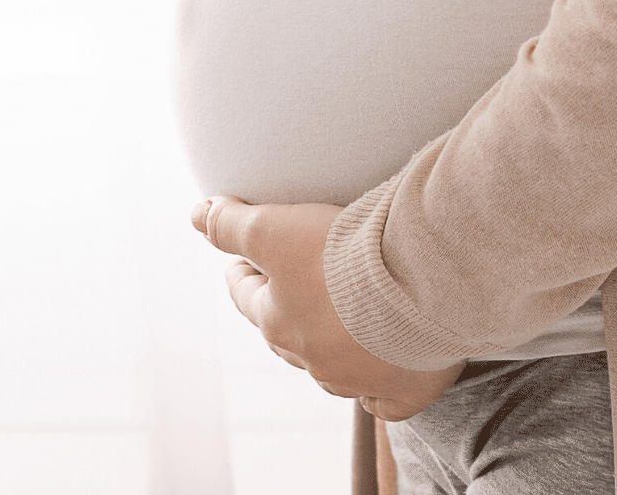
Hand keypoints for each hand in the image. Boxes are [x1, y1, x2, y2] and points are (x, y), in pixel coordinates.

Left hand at [191, 195, 464, 420]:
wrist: (420, 284)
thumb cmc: (344, 256)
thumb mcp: (273, 228)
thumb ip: (232, 223)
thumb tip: (196, 214)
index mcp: (279, 323)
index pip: (247, 297)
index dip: (241, 275)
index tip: (238, 262)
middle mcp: (313, 359)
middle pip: (286, 335)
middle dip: (282, 310)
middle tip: (286, 286)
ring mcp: (358, 380)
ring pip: (331, 368)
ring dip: (328, 347)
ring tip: (335, 323)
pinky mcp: (402, 392)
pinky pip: (381, 401)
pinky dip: (374, 392)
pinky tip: (373, 386)